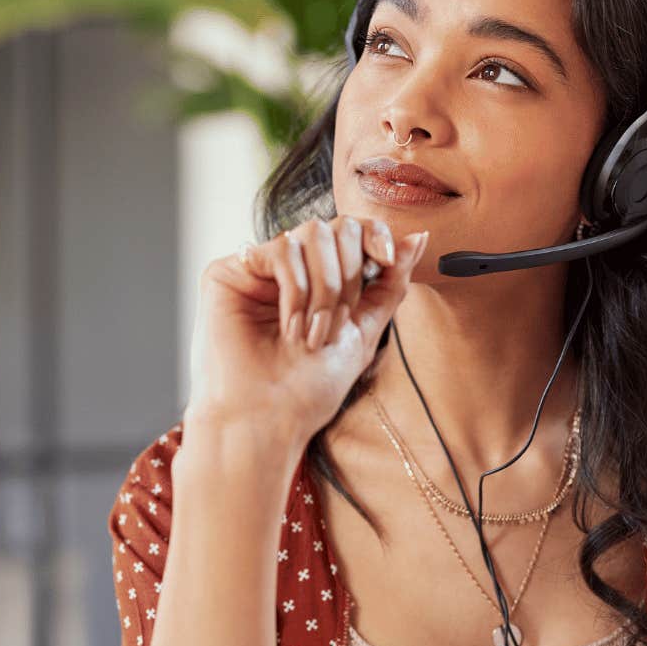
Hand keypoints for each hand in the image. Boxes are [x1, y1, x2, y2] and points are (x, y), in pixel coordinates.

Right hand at [184, 215, 428, 444]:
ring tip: (312, 334)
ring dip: (324, 290)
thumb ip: (390, 284)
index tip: (384, 261)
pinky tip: (289, 327)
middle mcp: (288, 268)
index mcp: (318, 277)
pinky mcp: (228, 271)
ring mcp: (257, 269)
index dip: (374, 234)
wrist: (268, 418)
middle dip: (347, 277)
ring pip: (310, 234)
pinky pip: (280, 250)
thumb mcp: (364, 331)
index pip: (351, 229)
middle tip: (336, 324)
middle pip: (335, 227)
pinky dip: (295, 291)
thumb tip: (418, 236)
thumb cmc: (308, 388)